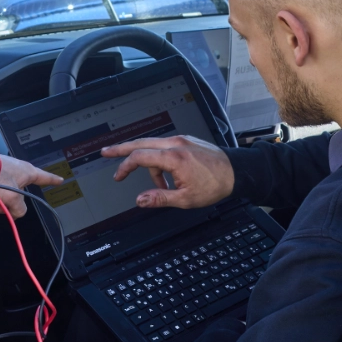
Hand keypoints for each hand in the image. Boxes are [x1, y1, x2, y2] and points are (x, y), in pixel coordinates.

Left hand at [0, 155, 62, 216]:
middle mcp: (17, 170)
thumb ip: (19, 208)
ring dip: (1, 203)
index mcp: (27, 171)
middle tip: (3, 209)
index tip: (60, 180)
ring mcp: (4, 171)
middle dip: (12, 205)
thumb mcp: (13, 197)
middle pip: (21, 194)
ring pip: (8, 194)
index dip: (53, 180)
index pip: (45, 177)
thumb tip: (16, 212)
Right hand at [101, 135, 233, 208]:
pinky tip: (168, 177)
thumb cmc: (215, 185)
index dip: (125, 166)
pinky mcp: (186, 141)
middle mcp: (175, 144)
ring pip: (154, 148)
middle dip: (121, 148)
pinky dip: (160, 161)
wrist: (236, 172)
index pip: (139, 157)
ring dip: (149, 165)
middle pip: (140, 143)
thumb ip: (160, 198)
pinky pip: (165, 148)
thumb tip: (140, 200)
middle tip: (105, 151)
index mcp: (173, 157)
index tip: (118, 177)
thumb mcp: (186, 199)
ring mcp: (181, 140)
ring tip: (161, 187)